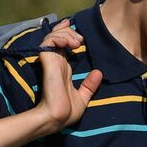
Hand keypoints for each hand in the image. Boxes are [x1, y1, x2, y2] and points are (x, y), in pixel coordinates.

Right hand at [34, 19, 102, 133]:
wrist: (59, 117)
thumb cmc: (66, 112)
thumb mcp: (83, 97)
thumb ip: (89, 85)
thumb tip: (98, 73)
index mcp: (62, 69)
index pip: (61, 45)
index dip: (66, 33)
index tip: (75, 28)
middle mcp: (56, 62)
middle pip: (57, 36)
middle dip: (69, 31)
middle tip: (80, 39)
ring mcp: (51, 61)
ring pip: (53, 36)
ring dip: (66, 34)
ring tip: (77, 42)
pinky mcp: (47, 61)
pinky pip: (49, 41)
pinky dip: (61, 37)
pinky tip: (71, 44)